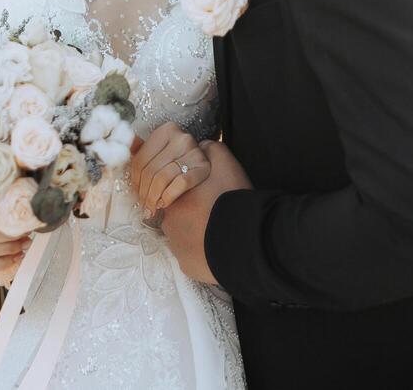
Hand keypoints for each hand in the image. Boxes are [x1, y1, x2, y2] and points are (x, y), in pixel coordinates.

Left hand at [130, 121, 209, 217]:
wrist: (211, 177)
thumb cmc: (176, 163)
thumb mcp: (158, 152)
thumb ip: (142, 150)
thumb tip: (127, 145)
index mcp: (166, 130)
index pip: (140, 159)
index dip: (135, 180)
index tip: (136, 193)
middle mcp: (181, 137)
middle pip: (151, 170)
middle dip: (144, 192)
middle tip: (144, 206)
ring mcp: (194, 151)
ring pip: (163, 177)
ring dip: (154, 197)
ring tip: (152, 208)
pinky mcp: (204, 166)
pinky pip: (181, 183)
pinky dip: (169, 195)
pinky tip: (165, 203)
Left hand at [161, 140, 251, 283]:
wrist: (244, 241)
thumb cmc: (231, 199)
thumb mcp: (224, 163)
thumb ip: (209, 150)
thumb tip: (200, 147)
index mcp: (174, 195)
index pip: (173, 190)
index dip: (191, 191)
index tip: (208, 195)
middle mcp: (168, 221)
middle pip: (176, 213)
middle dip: (190, 212)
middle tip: (214, 212)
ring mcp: (176, 246)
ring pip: (182, 236)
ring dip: (195, 232)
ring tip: (218, 231)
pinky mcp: (186, 266)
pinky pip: (190, 257)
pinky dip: (201, 253)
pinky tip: (217, 247)